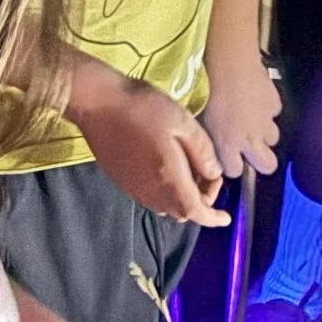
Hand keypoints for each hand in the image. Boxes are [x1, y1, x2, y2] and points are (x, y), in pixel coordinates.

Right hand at [71, 63, 228, 227]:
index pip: (196, 212)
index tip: (226, 218)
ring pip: (166, 206)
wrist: (96, 103)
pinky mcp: (121, 181)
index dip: (213, 218)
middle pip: (182, 211)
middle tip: (208, 173)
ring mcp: (132, 188)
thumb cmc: (144, 108)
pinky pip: (151, 197)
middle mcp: (150, 192)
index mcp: (168, 180)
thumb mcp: (184, 123)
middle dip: (201, 201)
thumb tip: (214, 174)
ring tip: (189, 169)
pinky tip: (168, 167)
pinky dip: (166, 192)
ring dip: (182, 197)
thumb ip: (203, 153)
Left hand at [203, 45, 281, 179]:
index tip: (226, 154)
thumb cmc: (204, 87)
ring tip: (251, 120)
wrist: (228, 62)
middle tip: (249, 148)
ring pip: (273, 139)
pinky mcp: (275, 104)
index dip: (231, 164)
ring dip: (264, 134)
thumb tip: (210, 142)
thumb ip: (209, 137)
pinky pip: (273, 114)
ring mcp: (266, 122)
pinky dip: (266, 110)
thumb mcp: (199, 118)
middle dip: (260, 160)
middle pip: (268, 166)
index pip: (235, 171)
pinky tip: (255, 98)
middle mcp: (251, 139)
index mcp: (228, 145)